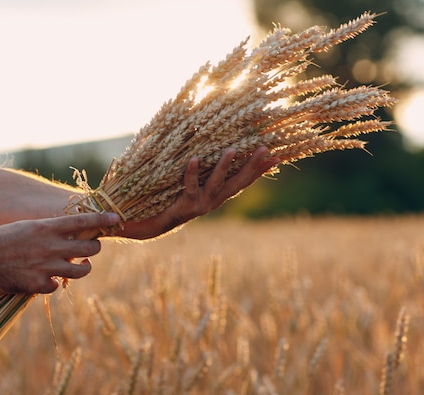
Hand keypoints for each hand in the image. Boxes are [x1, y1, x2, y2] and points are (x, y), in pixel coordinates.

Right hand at [0, 212, 119, 293]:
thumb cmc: (1, 239)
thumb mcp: (27, 227)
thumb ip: (50, 230)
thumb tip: (72, 233)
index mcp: (46, 228)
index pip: (82, 221)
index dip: (102, 220)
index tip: (116, 218)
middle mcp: (50, 246)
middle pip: (89, 247)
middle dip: (95, 247)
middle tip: (91, 247)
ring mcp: (45, 267)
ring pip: (81, 270)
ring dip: (85, 267)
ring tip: (83, 264)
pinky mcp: (38, 285)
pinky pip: (58, 285)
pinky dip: (55, 282)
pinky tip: (48, 278)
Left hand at [118, 146, 279, 239]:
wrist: (146, 224)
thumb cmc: (165, 199)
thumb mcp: (186, 184)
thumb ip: (198, 169)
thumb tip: (205, 141)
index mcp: (216, 196)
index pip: (243, 180)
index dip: (260, 170)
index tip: (277, 156)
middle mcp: (213, 202)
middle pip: (237, 182)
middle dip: (252, 166)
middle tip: (265, 148)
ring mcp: (200, 205)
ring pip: (217, 184)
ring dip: (224, 166)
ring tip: (233, 149)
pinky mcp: (184, 206)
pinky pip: (190, 186)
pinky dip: (192, 172)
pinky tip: (194, 158)